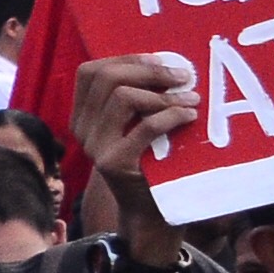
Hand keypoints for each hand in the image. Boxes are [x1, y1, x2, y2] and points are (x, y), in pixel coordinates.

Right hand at [70, 54, 200, 239]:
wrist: (149, 213)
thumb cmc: (151, 163)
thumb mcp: (135, 126)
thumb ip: (138, 99)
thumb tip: (168, 64)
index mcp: (82, 116)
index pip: (90, 72)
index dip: (126, 59)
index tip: (161, 61)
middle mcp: (82, 130)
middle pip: (106, 78)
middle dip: (149, 71)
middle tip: (183, 77)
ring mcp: (95, 147)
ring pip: (122, 97)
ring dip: (163, 94)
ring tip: (191, 100)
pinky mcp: (115, 164)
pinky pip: (145, 126)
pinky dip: (172, 115)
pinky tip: (189, 116)